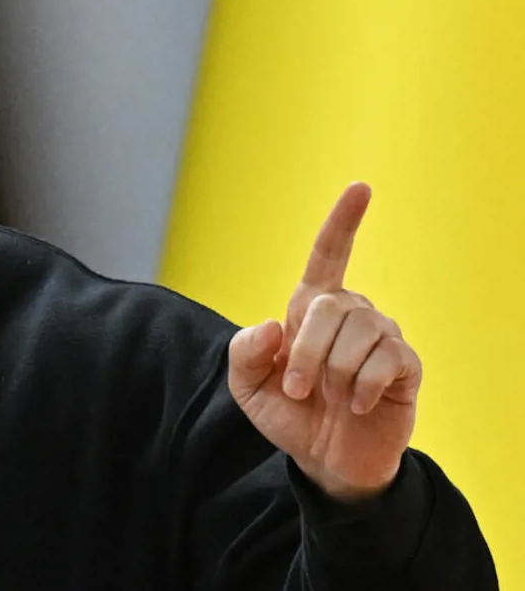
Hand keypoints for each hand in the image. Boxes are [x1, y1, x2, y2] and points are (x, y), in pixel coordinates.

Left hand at [227, 183, 421, 500]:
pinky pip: (384, 362)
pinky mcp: (406, 366)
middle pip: (328, 305)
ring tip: (331, 398)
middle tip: (296, 387)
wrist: (324, 459)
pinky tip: (357, 406)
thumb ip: (243, 352)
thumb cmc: (289, 414)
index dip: (343, 222)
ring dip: (332, 375)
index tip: (361, 188)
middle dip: (305, 353)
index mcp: (313, 307)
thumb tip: (273, 324)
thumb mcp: (246, 386)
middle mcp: (353, 312)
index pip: (330, 255)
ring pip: (357, 333)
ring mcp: (383, 336)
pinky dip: (360, 390)